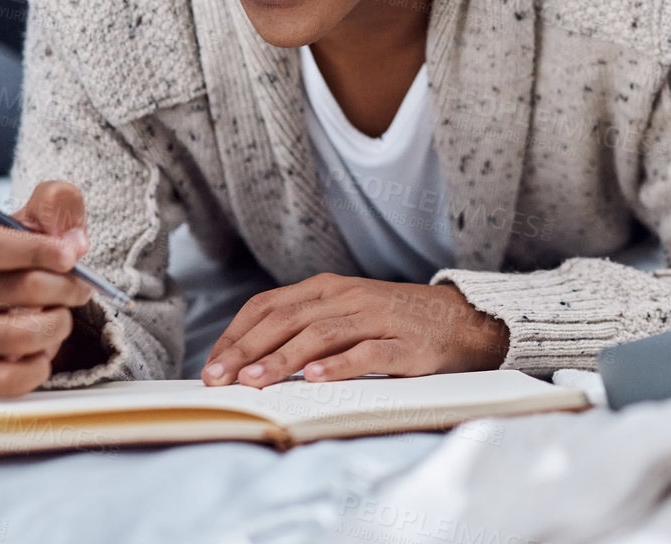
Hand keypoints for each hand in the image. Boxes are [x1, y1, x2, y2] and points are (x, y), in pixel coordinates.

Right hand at [0, 180, 94, 396]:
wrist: (26, 290)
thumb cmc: (30, 251)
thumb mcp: (46, 213)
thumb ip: (59, 202)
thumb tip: (70, 239)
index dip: (39, 252)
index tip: (71, 256)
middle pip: (19, 290)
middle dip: (65, 288)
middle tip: (81, 287)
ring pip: (20, 337)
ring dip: (57, 326)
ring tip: (58, 315)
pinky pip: (10, 381)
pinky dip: (40, 366)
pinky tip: (42, 349)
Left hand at [201, 274, 509, 387]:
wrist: (459, 320)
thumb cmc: (392, 321)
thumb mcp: (343, 314)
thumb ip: (303, 327)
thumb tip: (246, 361)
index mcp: (327, 289)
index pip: (269, 305)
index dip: (236, 334)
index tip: (211, 365)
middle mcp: (348, 298)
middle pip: (287, 320)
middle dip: (247, 350)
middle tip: (219, 378)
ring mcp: (377, 318)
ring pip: (321, 334)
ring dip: (284, 358)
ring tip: (255, 381)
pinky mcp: (406, 344)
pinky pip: (369, 352)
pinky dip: (340, 365)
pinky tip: (317, 378)